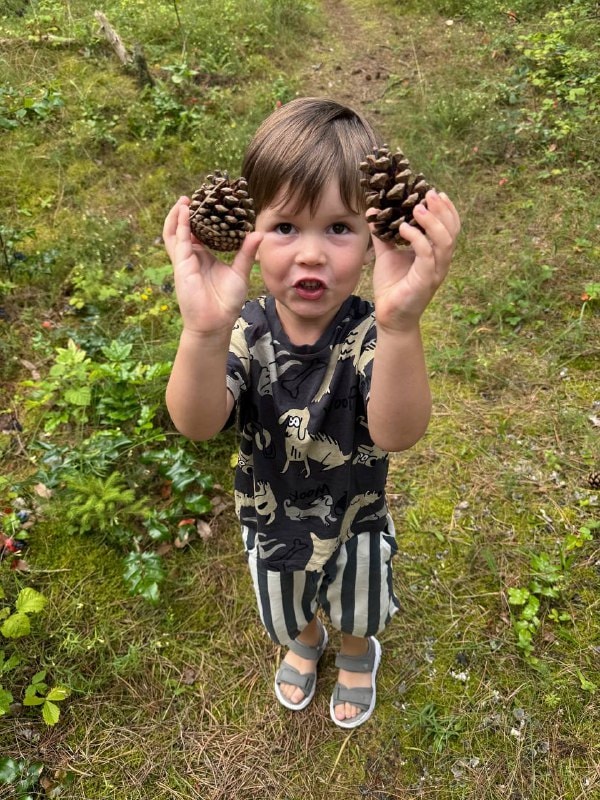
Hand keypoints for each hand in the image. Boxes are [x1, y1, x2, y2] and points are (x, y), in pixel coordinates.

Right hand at [162, 196, 262, 334]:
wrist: (216, 322)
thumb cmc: (226, 302)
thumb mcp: (240, 273)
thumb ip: (246, 253)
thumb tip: (258, 234)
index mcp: (205, 258)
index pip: (199, 233)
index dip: (201, 218)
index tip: (210, 203)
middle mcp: (192, 257)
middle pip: (184, 230)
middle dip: (187, 213)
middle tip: (196, 197)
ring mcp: (184, 260)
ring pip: (174, 232)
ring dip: (177, 215)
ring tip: (185, 199)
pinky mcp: (181, 265)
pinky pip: (177, 240)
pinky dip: (180, 224)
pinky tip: (185, 211)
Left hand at [370, 189, 459, 330]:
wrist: (390, 316)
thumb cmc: (392, 286)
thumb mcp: (387, 254)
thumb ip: (383, 234)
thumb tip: (373, 211)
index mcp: (435, 253)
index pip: (450, 226)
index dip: (446, 208)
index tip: (433, 192)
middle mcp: (440, 261)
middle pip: (452, 230)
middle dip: (442, 209)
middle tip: (428, 193)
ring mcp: (435, 271)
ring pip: (444, 242)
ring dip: (433, 222)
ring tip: (417, 208)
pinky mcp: (425, 281)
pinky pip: (427, 256)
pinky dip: (417, 239)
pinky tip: (404, 228)